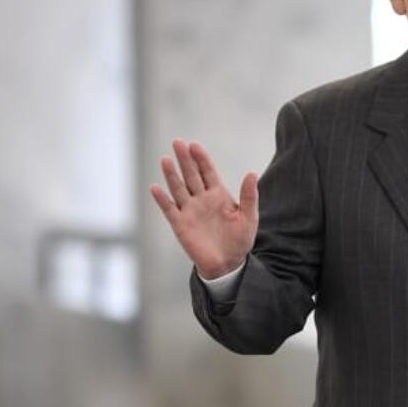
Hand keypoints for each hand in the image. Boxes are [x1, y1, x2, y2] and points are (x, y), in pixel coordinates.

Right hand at [150, 139, 258, 278]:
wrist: (227, 264)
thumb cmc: (239, 240)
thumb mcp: (249, 217)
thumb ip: (249, 196)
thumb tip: (252, 173)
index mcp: (218, 195)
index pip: (207, 171)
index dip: (201, 158)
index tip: (194, 145)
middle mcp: (201, 199)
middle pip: (191, 175)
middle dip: (184, 159)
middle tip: (177, 142)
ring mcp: (189, 211)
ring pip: (178, 188)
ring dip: (171, 175)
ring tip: (165, 159)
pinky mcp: (180, 224)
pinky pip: (169, 209)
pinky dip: (162, 199)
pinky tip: (155, 188)